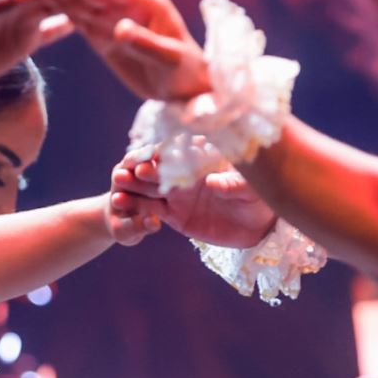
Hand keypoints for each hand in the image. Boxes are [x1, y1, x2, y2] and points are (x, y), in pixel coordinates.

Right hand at [29, 0, 209, 99]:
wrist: (187, 88)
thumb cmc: (185, 74)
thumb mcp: (170, 61)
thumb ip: (146, 44)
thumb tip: (120, 28)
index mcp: (146, 3)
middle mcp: (129, 5)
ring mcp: (116, 19)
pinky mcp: (106, 35)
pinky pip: (81, 18)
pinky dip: (62, 6)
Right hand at [113, 155, 277, 245]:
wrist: (258, 227)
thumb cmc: (259, 200)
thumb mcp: (250, 191)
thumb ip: (233, 184)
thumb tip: (212, 182)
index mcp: (205, 159)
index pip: (181, 150)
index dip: (166, 150)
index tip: (152, 152)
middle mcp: (188, 172)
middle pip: (161, 166)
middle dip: (144, 166)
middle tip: (130, 168)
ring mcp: (179, 192)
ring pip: (151, 186)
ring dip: (134, 184)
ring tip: (118, 183)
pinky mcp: (175, 214)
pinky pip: (152, 209)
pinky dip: (138, 206)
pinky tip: (122, 204)